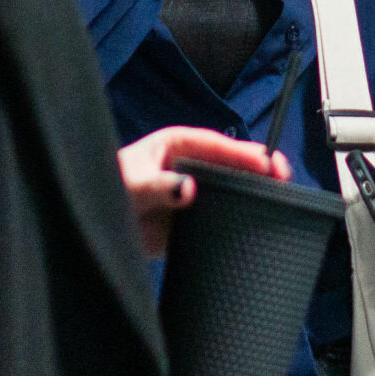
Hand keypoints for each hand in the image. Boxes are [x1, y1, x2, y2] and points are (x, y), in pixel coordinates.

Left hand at [118, 126, 290, 257]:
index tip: (265, 161)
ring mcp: (192, 194)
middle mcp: (188, 166)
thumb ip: (155, 186)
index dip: (241, 152)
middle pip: (229, 164)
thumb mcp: (129, 186)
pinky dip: (240, 218)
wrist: (92, 230)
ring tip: (282, 196)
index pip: (214, 145)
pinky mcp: (192, 220)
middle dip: (257, 167)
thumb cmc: (104, 191)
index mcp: (174, 145)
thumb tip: (187, 189)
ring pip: (230, 189)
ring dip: (254, 191)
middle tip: (282, 175)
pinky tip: (259, 221)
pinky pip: (221, 216)